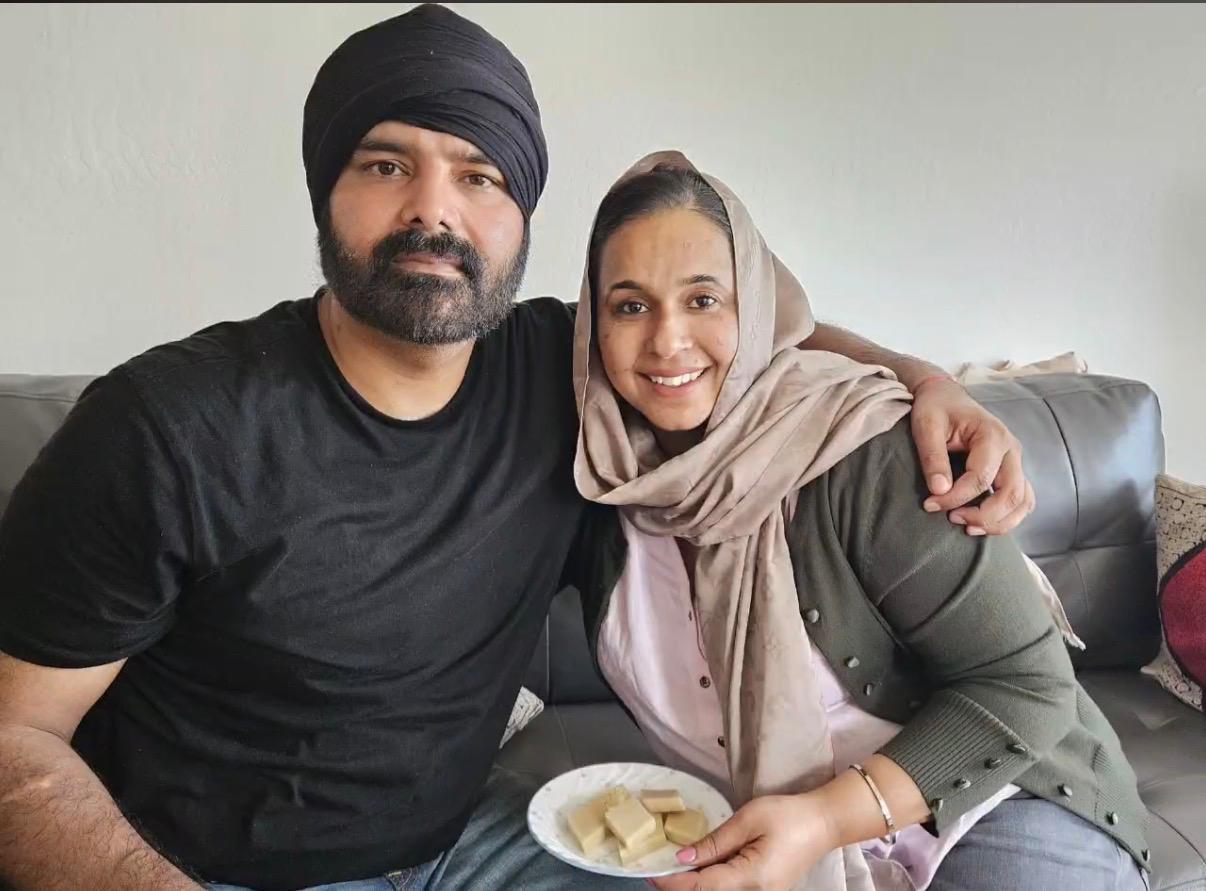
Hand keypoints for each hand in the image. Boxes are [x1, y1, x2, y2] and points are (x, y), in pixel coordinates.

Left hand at [650, 793, 833, 890]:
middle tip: (657, 866)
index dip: (673, 881)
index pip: (701, 886)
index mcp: (751, 878)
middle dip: (680, 884)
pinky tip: (700, 865)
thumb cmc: (788, 815)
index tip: (649, 872)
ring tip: (674, 864)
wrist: (824, 823)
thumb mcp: (748, 820)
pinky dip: (711, 880)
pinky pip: (730, 890)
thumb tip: (682, 858)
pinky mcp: (764, 890)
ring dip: (695, 882)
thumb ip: (714, 842)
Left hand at [910, 377, 1034, 535]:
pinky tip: (982, 523)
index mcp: (993, 435)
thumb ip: (933, 456)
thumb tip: (939, 490)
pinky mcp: (1012, 471)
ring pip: (1023, 502)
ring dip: (999, 522)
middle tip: (952, 519)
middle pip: (1011, 494)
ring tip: (967, 527)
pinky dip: (1007, 517)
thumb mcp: (926, 426)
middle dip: (982, 515)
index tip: (930, 504)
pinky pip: (1022, 501)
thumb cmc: (936, 408)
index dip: (955, 497)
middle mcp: (1012, 449)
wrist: (946, 396)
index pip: (981, 477)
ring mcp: (1016, 461)